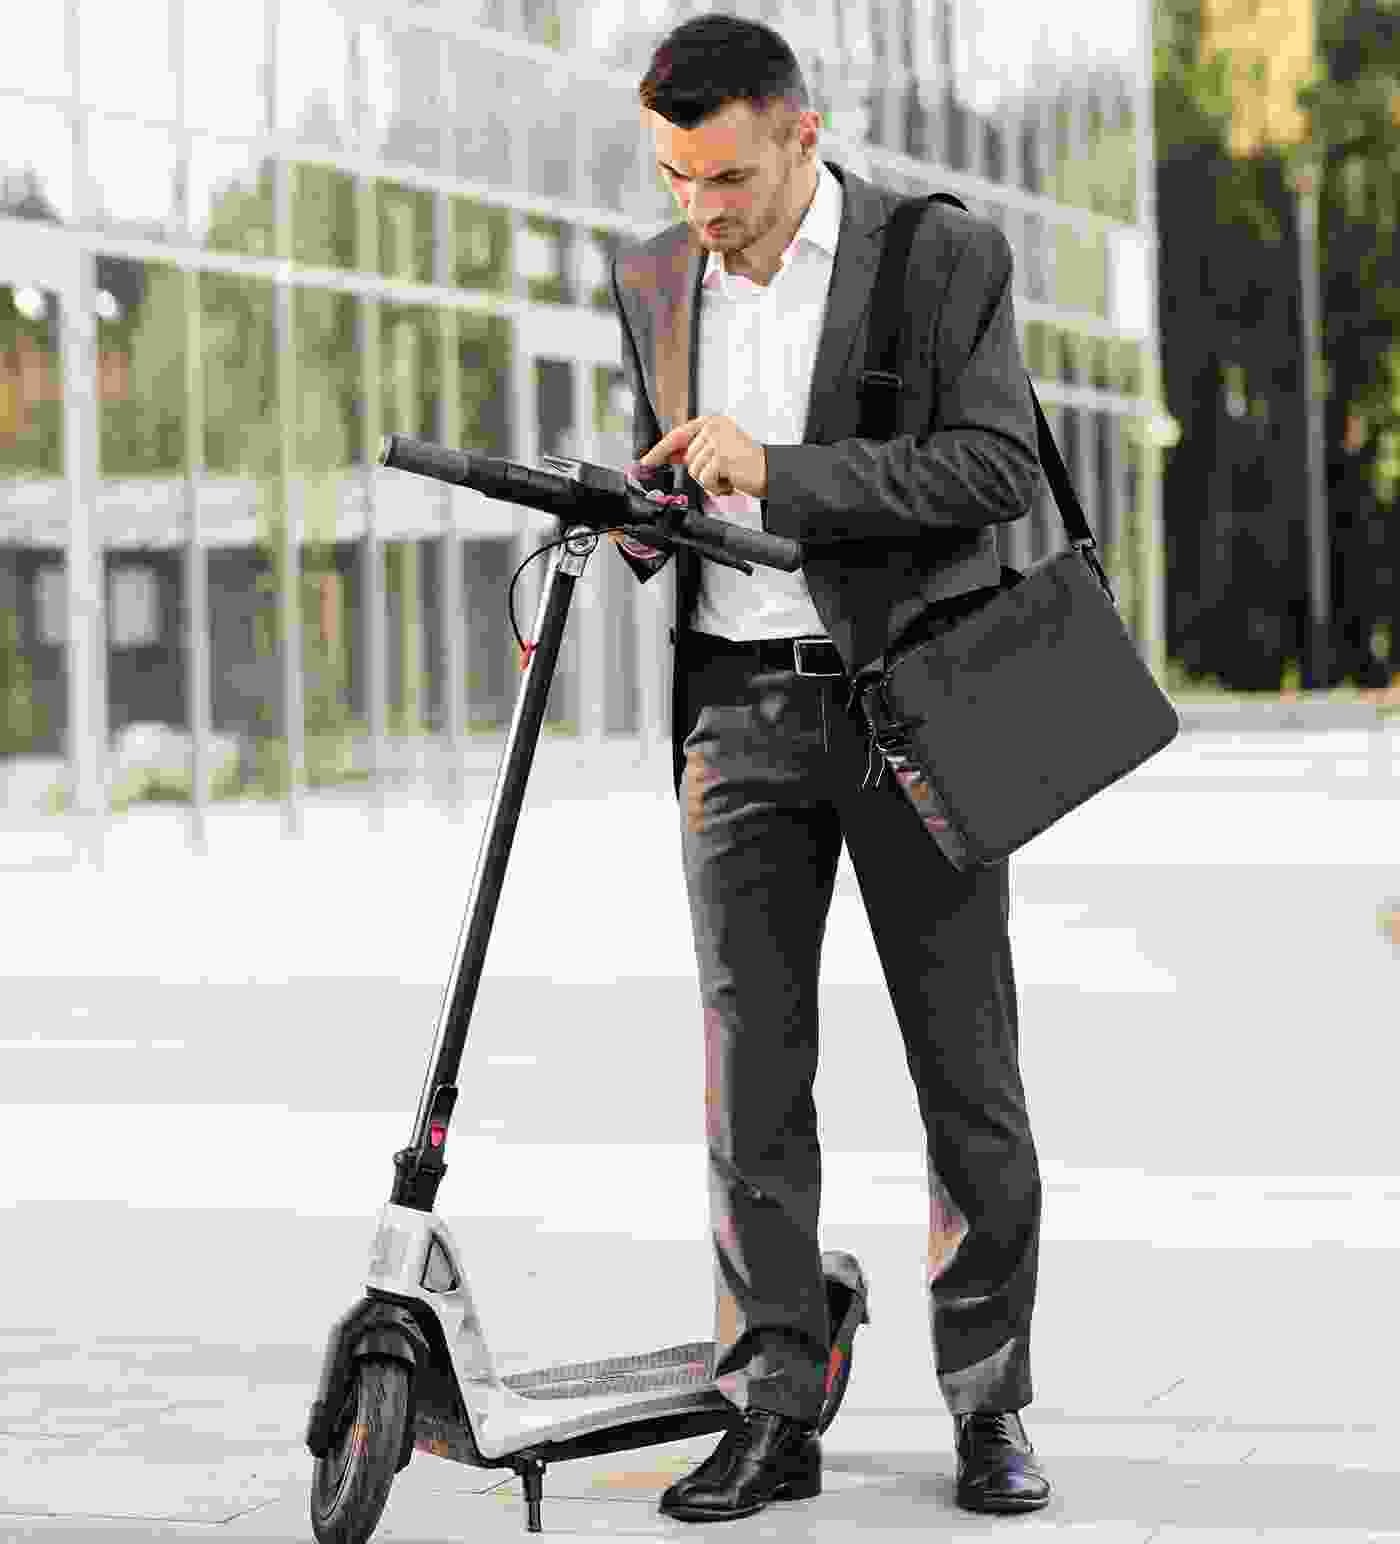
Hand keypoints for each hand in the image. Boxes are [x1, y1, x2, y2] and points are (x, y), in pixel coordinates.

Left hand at [638, 415, 767, 498]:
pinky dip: (716, 486)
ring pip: (694, 471)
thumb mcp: (717, 454)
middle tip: (723, 473)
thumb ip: (694, 451)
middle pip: (687, 459)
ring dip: (710, 481)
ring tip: (728, 476)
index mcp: (712, 422)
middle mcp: (714, 427)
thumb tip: (669, 457)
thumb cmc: (745, 465)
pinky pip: (704, 479)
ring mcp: (717, 440)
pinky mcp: (720, 456)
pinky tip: (730, 481)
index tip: (644, 462)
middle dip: (701, 472)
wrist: (769, 473)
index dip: (659, 451)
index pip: (678, 435)